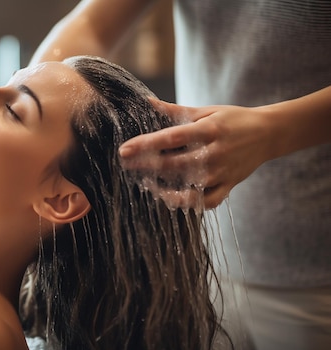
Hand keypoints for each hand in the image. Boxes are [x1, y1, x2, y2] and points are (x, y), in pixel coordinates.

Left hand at [119, 99, 272, 208]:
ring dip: (162, 188)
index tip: (124, 149)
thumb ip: (175, 110)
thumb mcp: (206, 110)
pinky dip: (187, 203)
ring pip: (187, 187)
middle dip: (146, 166)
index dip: (146, 145)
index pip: (171, 138)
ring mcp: (222, 173)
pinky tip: (168, 198)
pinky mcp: (228, 187)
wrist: (268, 134)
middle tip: (125, 165)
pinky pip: (205, 202)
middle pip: (174, 164)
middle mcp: (215, 153)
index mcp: (209, 130)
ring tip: (144, 182)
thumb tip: (147, 101)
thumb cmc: (232, 119)